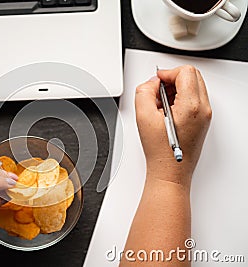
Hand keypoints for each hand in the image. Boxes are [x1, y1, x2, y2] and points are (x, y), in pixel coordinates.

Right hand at [135, 65, 211, 185]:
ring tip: (160, 104)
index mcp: (192, 106)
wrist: (170, 171)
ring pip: (193, 85)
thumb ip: (144, 92)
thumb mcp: (143, 117)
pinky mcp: (202, 120)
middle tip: (157, 90)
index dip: (167, 73)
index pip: (185, 72)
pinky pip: (194, 98)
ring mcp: (205, 115)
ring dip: (176, 88)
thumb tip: (151, 83)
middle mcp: (203, 109)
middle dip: (172, 78)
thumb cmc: (161, 152)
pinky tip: (166, 111)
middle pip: (192, 76)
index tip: (156, 81)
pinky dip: (180, 98)